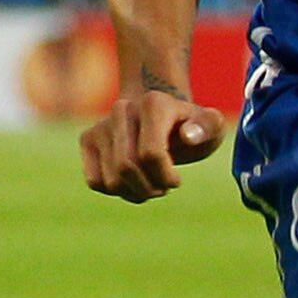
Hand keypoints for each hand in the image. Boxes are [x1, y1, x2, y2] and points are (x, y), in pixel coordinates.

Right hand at [81, 87, 227, 202]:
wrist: (159, 115)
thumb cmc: (190, 126)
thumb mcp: (211, 126)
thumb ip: (207, 128)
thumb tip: (187, 136)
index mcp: (153, 104)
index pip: (150, 154)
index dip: (165, 177)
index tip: (176, 181)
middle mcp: (122, 109)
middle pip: (126, 168)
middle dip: (149, 188)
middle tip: (163, 187)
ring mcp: (101, 124)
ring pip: (111, 180)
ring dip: (135, 193)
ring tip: (150, 185)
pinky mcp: (87, 140)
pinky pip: (95, 181)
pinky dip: (115, 191)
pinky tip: (131, 183)